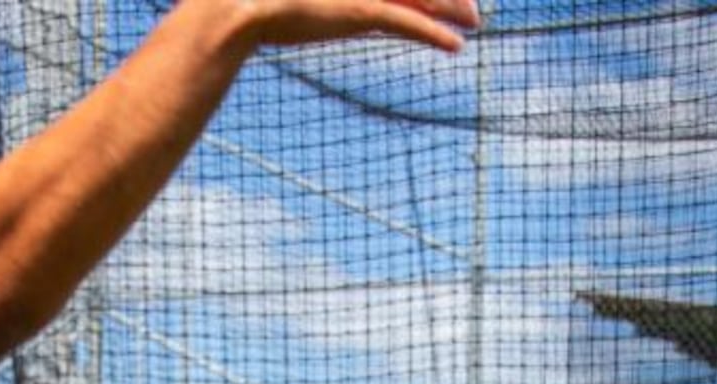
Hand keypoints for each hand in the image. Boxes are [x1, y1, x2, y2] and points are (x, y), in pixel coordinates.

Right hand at [231, 0, 477, 54]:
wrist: (240, 6)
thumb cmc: (253, 2)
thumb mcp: (287, 1)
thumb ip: (310, 2)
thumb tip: (314, 12)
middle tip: (471, 7)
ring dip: (454, 9)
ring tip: (476, 22)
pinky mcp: (361, 11)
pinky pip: (410, 23)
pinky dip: (435, 34)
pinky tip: (457, 45)